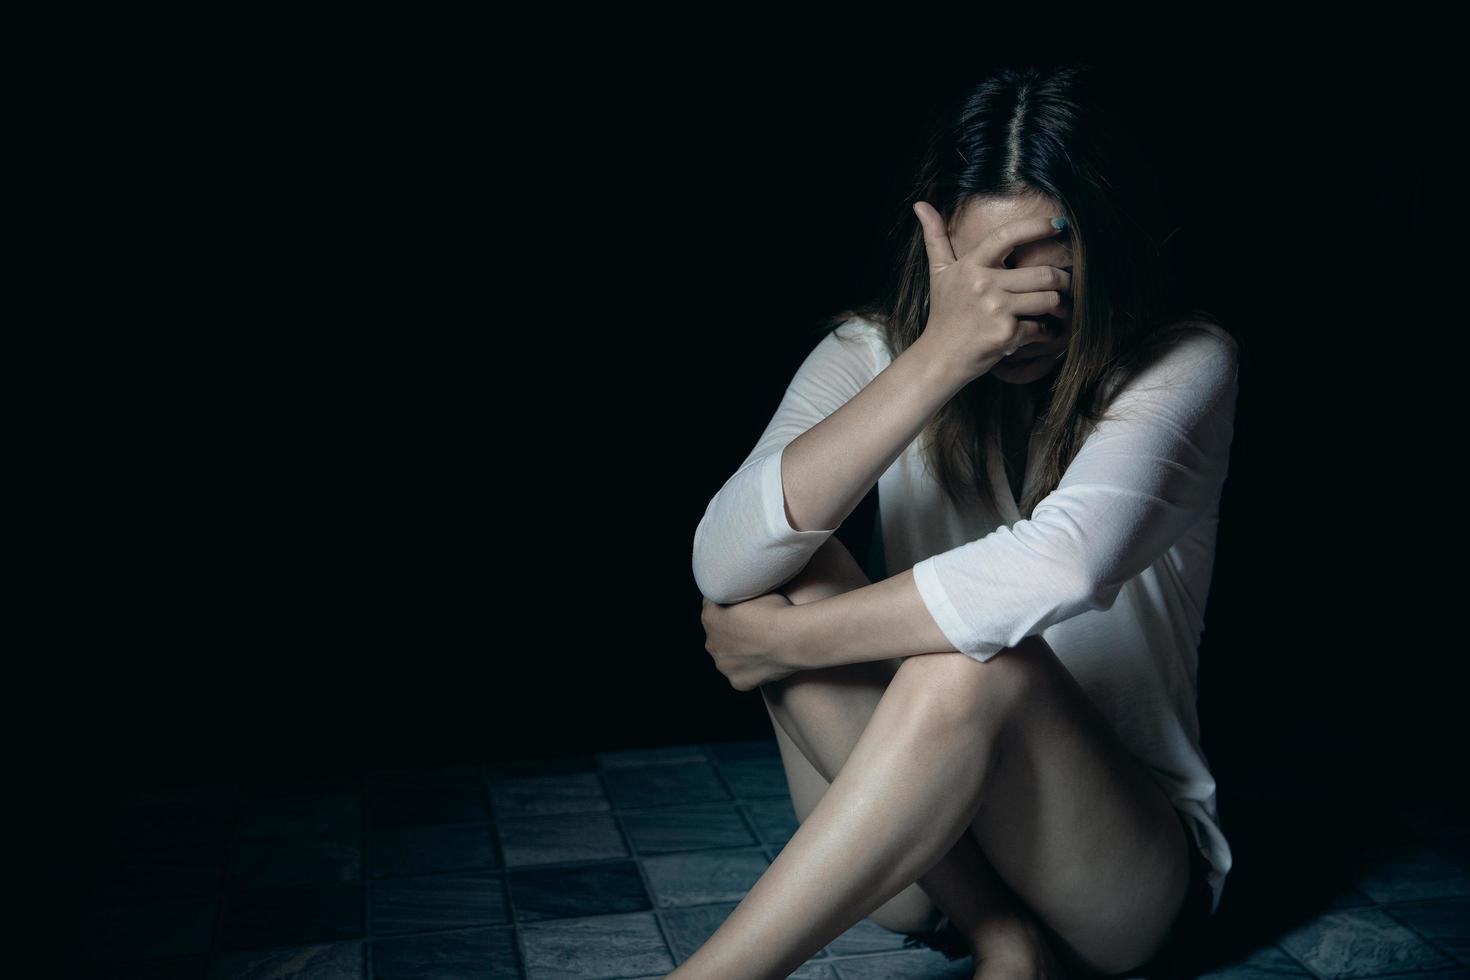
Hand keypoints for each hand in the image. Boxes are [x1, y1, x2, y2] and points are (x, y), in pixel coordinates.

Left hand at [700, 593, 799, 691]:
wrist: (793, 639)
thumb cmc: (778, 611)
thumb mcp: (754, 591)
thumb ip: (740, 596)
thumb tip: (743, 597)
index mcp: (710, 617)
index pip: (713, 607)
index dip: (730, 605)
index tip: (745, 607)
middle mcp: (711, 643)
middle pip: (719, 635)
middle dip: (733, 632)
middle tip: (756, 628)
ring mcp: (724, 665)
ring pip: (728, 657)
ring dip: (740, 653)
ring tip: (763, 646)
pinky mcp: (737, 682)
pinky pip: (741, 675)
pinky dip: (751, 670)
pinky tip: (766, 661)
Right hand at [911, 202, 1072, 382]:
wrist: (939, 358)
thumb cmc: (944, 314)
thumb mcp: (938, 273)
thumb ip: (935, 237)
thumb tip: (921, 205)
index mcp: (971, 266)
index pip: (1008, 236)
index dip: (1037, 226)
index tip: (1060, 224)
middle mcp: (984, 285)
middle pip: (1042, 274)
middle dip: (1063, 278)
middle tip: (1067, 281)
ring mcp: (996, 310)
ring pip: (1048, 299)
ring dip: (1059, 305)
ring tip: (1058, 308)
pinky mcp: (1007, 335)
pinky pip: (1041, 328)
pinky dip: (1046, 332)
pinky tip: (1041, 333)